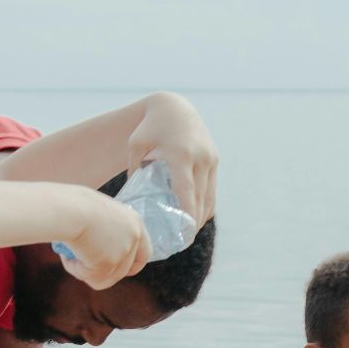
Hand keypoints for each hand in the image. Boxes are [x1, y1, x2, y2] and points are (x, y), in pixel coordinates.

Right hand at [61, 189, 150, 290]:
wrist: (69, 208)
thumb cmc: (74, 204)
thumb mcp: (99, 214)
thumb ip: (106, 230)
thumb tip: (96, 246)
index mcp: (134, 222)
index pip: (144, 253)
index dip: (131, 265)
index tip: (114, 268)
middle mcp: (134, 238)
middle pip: (123, 270)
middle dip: (102, 271)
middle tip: (82, 263)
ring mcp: (123, 253)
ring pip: (105, 278)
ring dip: (85, 270)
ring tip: (68, 255)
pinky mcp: (108, 265)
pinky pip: (90, 278)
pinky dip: (76, 270)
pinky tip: (66, 256)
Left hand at [128, 93, 217, 223]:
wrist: (173, 106)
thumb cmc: (148, 128)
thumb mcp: (135, 147)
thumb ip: (135, 173)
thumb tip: (134, 202)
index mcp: (180, 155)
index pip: (187, 192)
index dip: (188, 216)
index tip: (183, 236)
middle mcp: (200, 157)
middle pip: (200, 199)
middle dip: (194, 223)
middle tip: (182, 241)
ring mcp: (210, 158)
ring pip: (210, 196)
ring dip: (201, 216)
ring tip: (189, 233)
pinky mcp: (214, 159)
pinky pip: (212, 189)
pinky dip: (206, 204)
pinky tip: (196, 217)